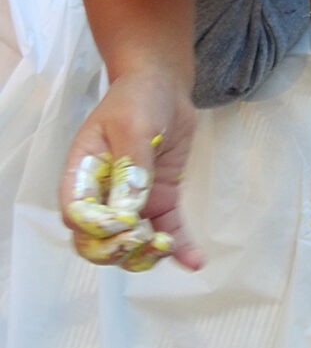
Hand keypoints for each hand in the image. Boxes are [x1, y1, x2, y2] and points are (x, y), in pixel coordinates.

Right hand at [60, 69, 203, 271]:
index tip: (124, 223)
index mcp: (83, 175)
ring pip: (131, 243)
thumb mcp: (133, 126)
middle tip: (145, 239)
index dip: (96, 228)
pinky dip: (180, 248)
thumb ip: (131, 167)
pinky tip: (195, 262)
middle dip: (118, 249)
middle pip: (99, 241)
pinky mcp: (160, 199)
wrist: (163, 86)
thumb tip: (128, 212)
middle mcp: (103, 195)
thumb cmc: (139, 99)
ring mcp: (133, 200)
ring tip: (167, 247)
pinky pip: (167, 229)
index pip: (77, 216)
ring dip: (146, 255)